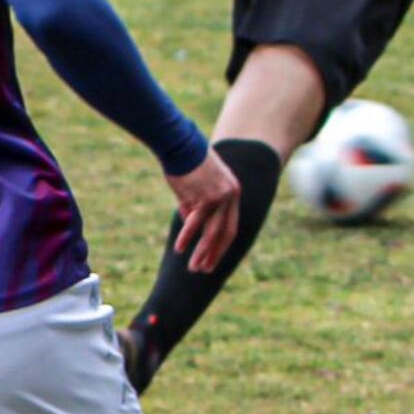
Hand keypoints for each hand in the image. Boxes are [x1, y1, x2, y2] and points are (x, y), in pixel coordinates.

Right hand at [165, 149, 242, 273]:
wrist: (180, 143)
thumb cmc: (186, 160)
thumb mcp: (197, 183)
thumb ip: (196, 203)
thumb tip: (189, 220)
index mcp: (233, 192)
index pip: (230, 226)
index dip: (221, 245)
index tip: (212, 258)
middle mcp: (230, 196)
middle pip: (225, 233)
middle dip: (214, 254)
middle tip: (205, 270)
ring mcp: (218, 198)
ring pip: (212, 232)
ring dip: (202, 252)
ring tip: (194, 268)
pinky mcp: (203, 197)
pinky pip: (194, 222)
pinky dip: (186, 236)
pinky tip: (180, 249)